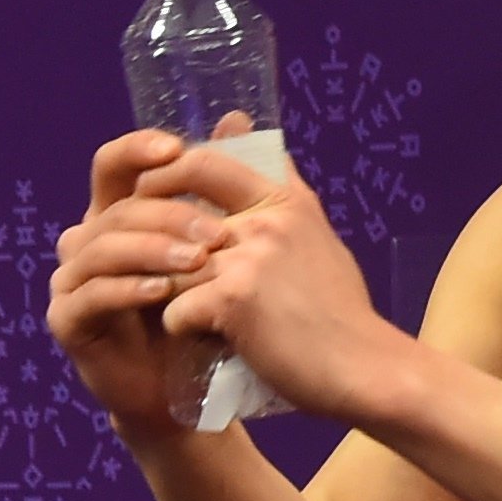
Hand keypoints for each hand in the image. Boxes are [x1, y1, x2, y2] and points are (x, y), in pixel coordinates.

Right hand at [49, 127, 231, 441]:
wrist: (193, 380)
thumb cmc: (205, 304)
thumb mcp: (220, 242)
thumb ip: (224, 181)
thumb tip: (238, 117)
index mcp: (119, 212)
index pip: (114, 165)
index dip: (137, 150)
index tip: (176, 148)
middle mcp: (88, 240)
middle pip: (115, 208)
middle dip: (168, 213)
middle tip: (218, 232)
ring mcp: (71, 280)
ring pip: (101, 249)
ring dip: (153, 250)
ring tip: (199, 262)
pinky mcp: (67, 321)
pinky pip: (90, 295)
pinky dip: (128, 289)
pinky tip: (164, 291)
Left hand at [158, 136, 410, 429]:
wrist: (363, 366)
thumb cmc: (340, 311)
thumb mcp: (316, 234)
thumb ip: (281, 190)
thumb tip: (252, 134)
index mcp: (287, 201)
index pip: (207, 160)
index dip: (167, 174)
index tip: (151, 198)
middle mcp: (268, 219)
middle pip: (176, 201)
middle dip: (144, 219)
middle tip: (138, 251)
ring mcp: (249, 256)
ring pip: (167, 262)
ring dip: (167, 290)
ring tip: (184, 314)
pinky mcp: (232, 299)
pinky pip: (174, 311)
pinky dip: (184, 334)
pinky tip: (208, 345)